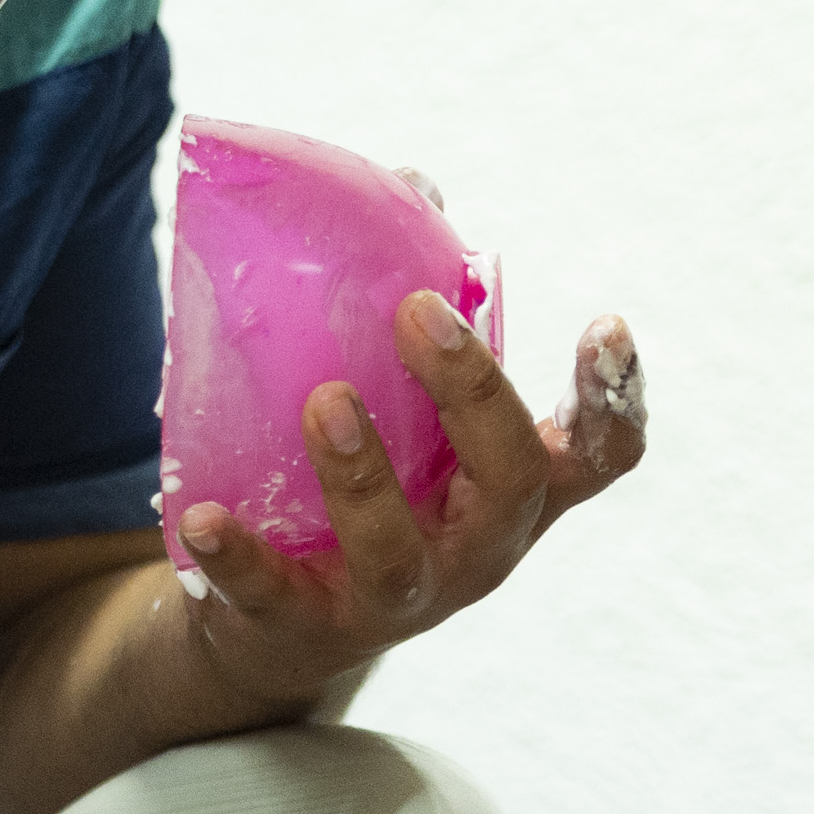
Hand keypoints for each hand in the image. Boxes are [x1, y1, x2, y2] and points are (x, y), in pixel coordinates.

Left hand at [175, 295, 648, 703]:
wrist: (281, 624)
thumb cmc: (368, 483)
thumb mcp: (408, 411)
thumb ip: (417, 312)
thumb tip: (410, 185)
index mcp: (511, 489)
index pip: (597, 456)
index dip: (612, 399)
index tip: (604, 324)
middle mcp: (476, 548)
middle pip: (511, 483)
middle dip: (471, 394)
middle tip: (419, 313)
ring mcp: (398, 597)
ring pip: (398, 552)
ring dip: (364, 476)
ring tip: (326, 400)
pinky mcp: (309, 627)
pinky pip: (275, 597)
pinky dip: (238, 558)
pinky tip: (201, 516)